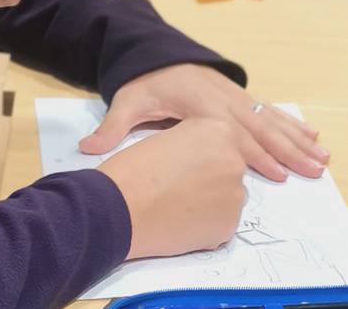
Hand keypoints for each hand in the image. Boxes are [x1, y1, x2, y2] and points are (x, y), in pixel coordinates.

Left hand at [80, 64, 329, 180]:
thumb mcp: (126, 102)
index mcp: (199, 102)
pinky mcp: (239, 96)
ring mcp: (234, 95)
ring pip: (269, 118)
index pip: (230, 130)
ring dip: (296, 137)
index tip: (275, 172)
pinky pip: (269, 109)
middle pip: (259, 125)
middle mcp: (223, 98)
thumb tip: (87, 149)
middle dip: (287, 148)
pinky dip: (290, 123)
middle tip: (312, 170)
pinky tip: (309, 134)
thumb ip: (112, 127)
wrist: (154, 54)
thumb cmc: (143, 83)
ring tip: (321, 155)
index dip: (253, 151)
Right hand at [99, 118, 246, 258]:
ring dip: (209, 198)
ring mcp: (236, 195)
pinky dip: (206, 221)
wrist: (120, 207)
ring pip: (227, 195)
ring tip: (177, 200)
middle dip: (207, 174)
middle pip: (227, 167)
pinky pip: (222, 220)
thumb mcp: (165, 137)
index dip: (198, 152)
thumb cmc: (135, 166)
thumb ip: (193, 145)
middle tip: (177, 181)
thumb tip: (201, 159)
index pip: (219, 141)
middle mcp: (235, 160)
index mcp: (218, 129)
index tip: (181, 160)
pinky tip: (181, 218)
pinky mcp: (230, 225)